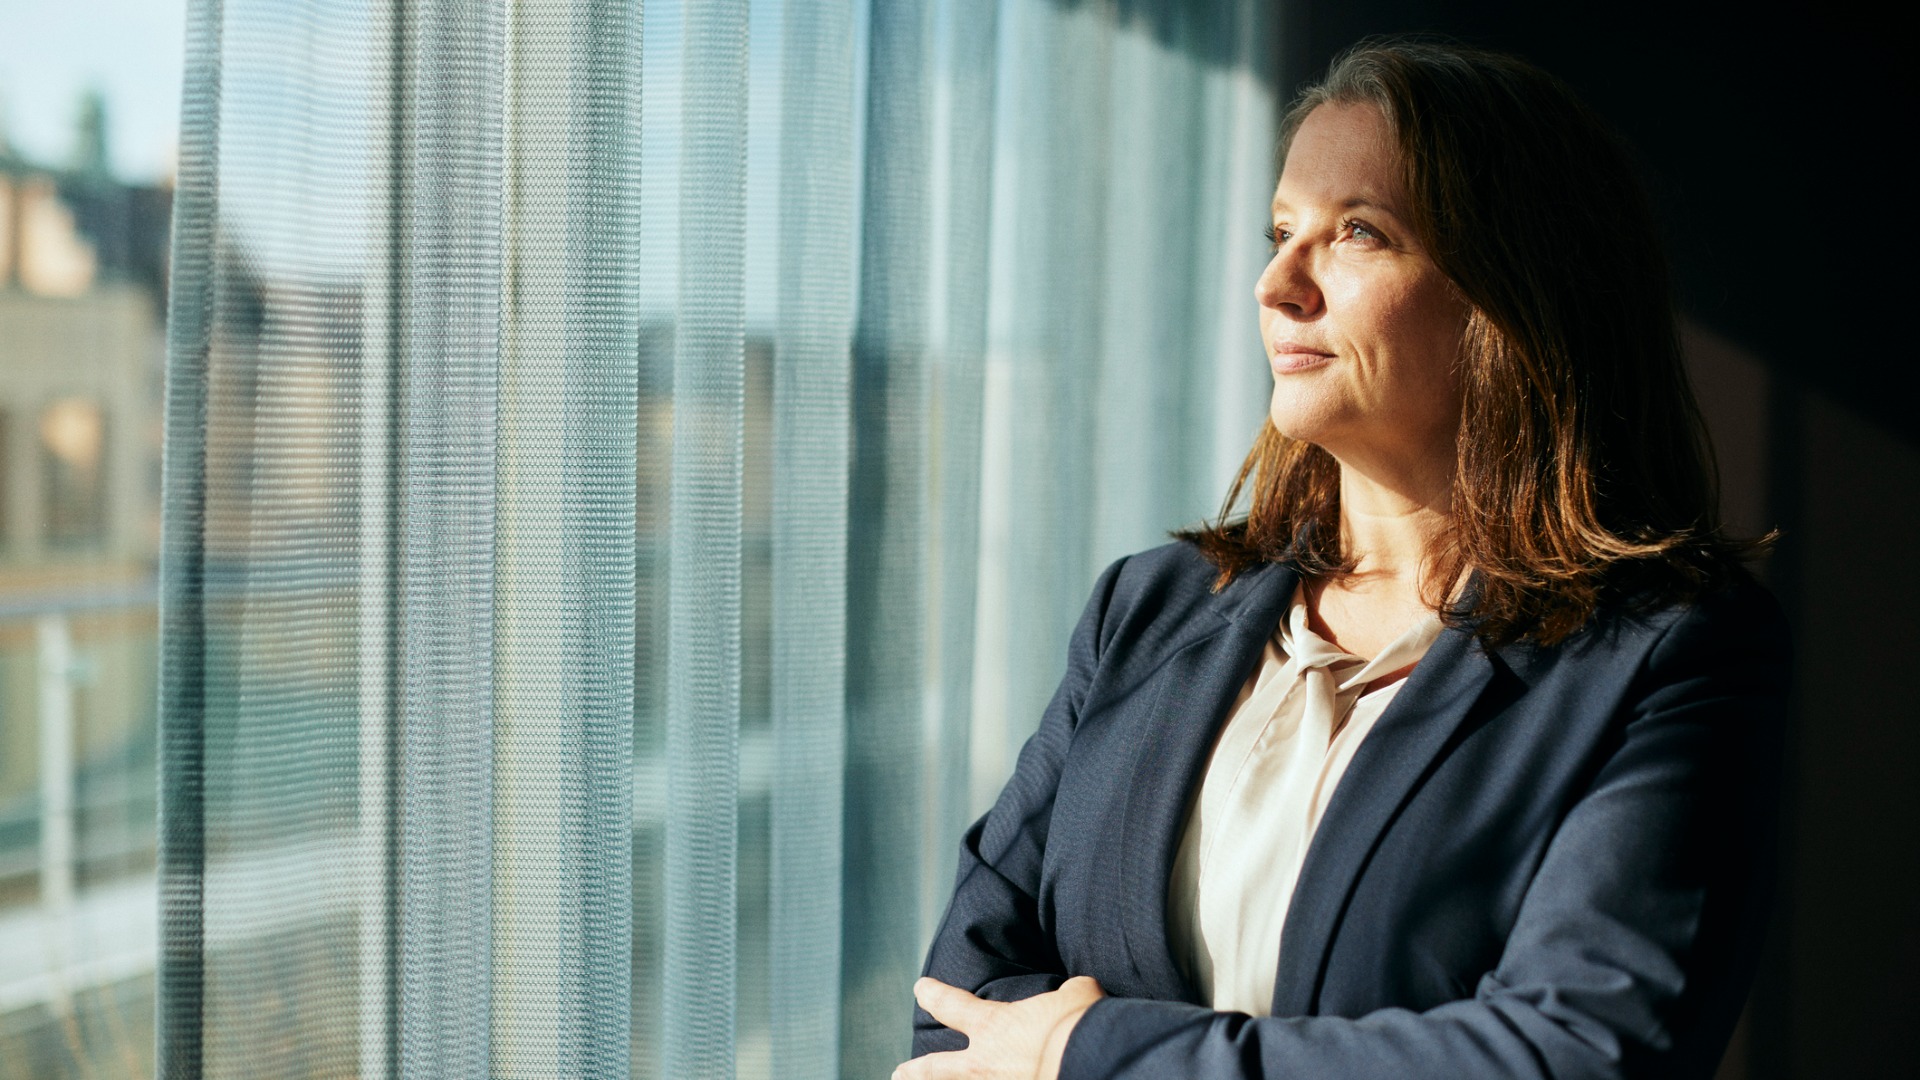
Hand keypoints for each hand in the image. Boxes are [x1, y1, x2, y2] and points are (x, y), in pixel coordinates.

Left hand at [894, 975, 1105, 1079]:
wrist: (1092, 1062)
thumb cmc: (1081, 1025)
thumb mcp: (1078, 996)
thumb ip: (1070, 994)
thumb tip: (1078, 991)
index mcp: (995, 1027)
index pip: (953, 1006)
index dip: (934, 996)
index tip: (920, 990)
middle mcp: (985, 1064)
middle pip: (937, 1068)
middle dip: (916, 1071)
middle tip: (899, 1072)